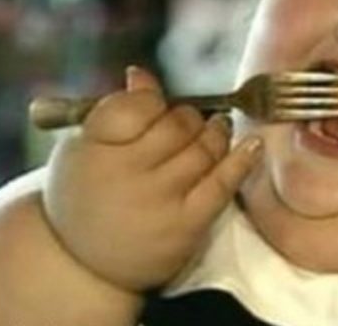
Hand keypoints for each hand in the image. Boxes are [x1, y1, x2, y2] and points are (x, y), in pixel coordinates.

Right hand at [42, 67, 262, 291]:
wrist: (85, 263)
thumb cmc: (85, 196)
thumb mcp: (83, 149)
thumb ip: (115, 110)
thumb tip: (143, 74)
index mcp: (95, 150)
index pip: (139, 106)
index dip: (154, 100)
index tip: (158, 105)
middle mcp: (128, 174)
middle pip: (178, 127)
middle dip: (189, 117)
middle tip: (193, 119)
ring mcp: (161, 201)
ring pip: (204, 151)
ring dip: (217, 133)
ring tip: (219, 126)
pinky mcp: (187, 225)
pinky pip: (223, 185)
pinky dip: (242, 160)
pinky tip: (254, 144)